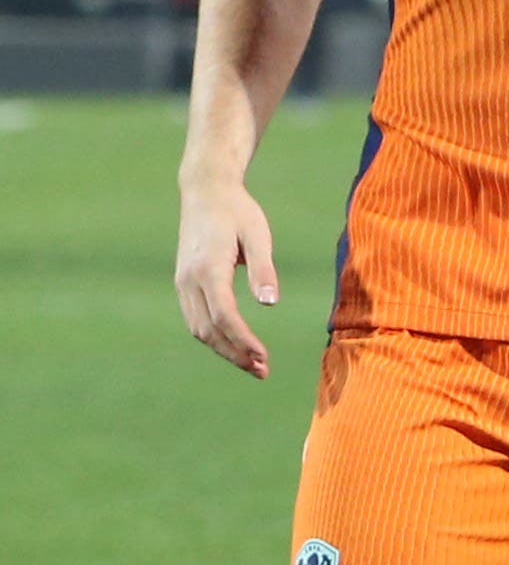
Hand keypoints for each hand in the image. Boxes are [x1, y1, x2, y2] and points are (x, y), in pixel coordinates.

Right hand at [177, 174, 281, 377]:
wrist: (205, 193)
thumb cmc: (238, 212)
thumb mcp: (258, 236)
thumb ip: (263, 270)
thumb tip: (270, 304)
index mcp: (208, 269)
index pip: (224, 316)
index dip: (243, 341)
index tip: (264, 358)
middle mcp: (189, 280)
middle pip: (208, 330)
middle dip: (234, 354)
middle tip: (263, 372)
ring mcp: (182, 282)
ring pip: (198, 328)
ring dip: (223, 349)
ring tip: (253, 365)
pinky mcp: (184, 282)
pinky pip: (195, 318)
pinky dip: (213, 336)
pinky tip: (235, 345)